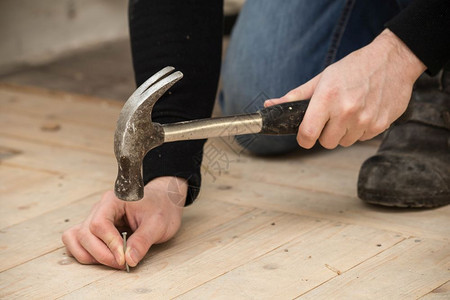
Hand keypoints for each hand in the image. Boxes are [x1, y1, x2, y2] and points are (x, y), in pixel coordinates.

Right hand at [62, 176, 186, 268]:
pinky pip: (77, 241)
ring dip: (90, 255)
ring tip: (113, 261)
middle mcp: (100, 208)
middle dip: (101, 254)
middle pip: (85, 233)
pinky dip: (84, 253)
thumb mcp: (158, 223)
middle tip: (122, 264)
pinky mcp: (94, 229)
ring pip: (76, 238)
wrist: (164, 202)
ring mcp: (95, 218)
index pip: (99, 223)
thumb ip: (142, 241)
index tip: (123, 258)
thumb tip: (129, 259)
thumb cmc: (161, 207)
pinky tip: (103, 258)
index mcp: (114, 200)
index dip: (109, 244)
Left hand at [265, 29, 425, 148]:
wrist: (393, 60)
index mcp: (327, 98)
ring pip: (344, 142)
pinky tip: (364, 112)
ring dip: (343, 132)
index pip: (308, 134)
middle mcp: (346, 111)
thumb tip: (269, 105)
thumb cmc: (354, 68)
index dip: (304, 138)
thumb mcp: (321, 78)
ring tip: (349, 112)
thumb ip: (295, 97)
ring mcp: (365, 120)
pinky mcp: (380, 125)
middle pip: (326, 143)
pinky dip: (360, 130)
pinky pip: (362, 139)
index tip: (306, 135)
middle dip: (325, 133)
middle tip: (331, 117)